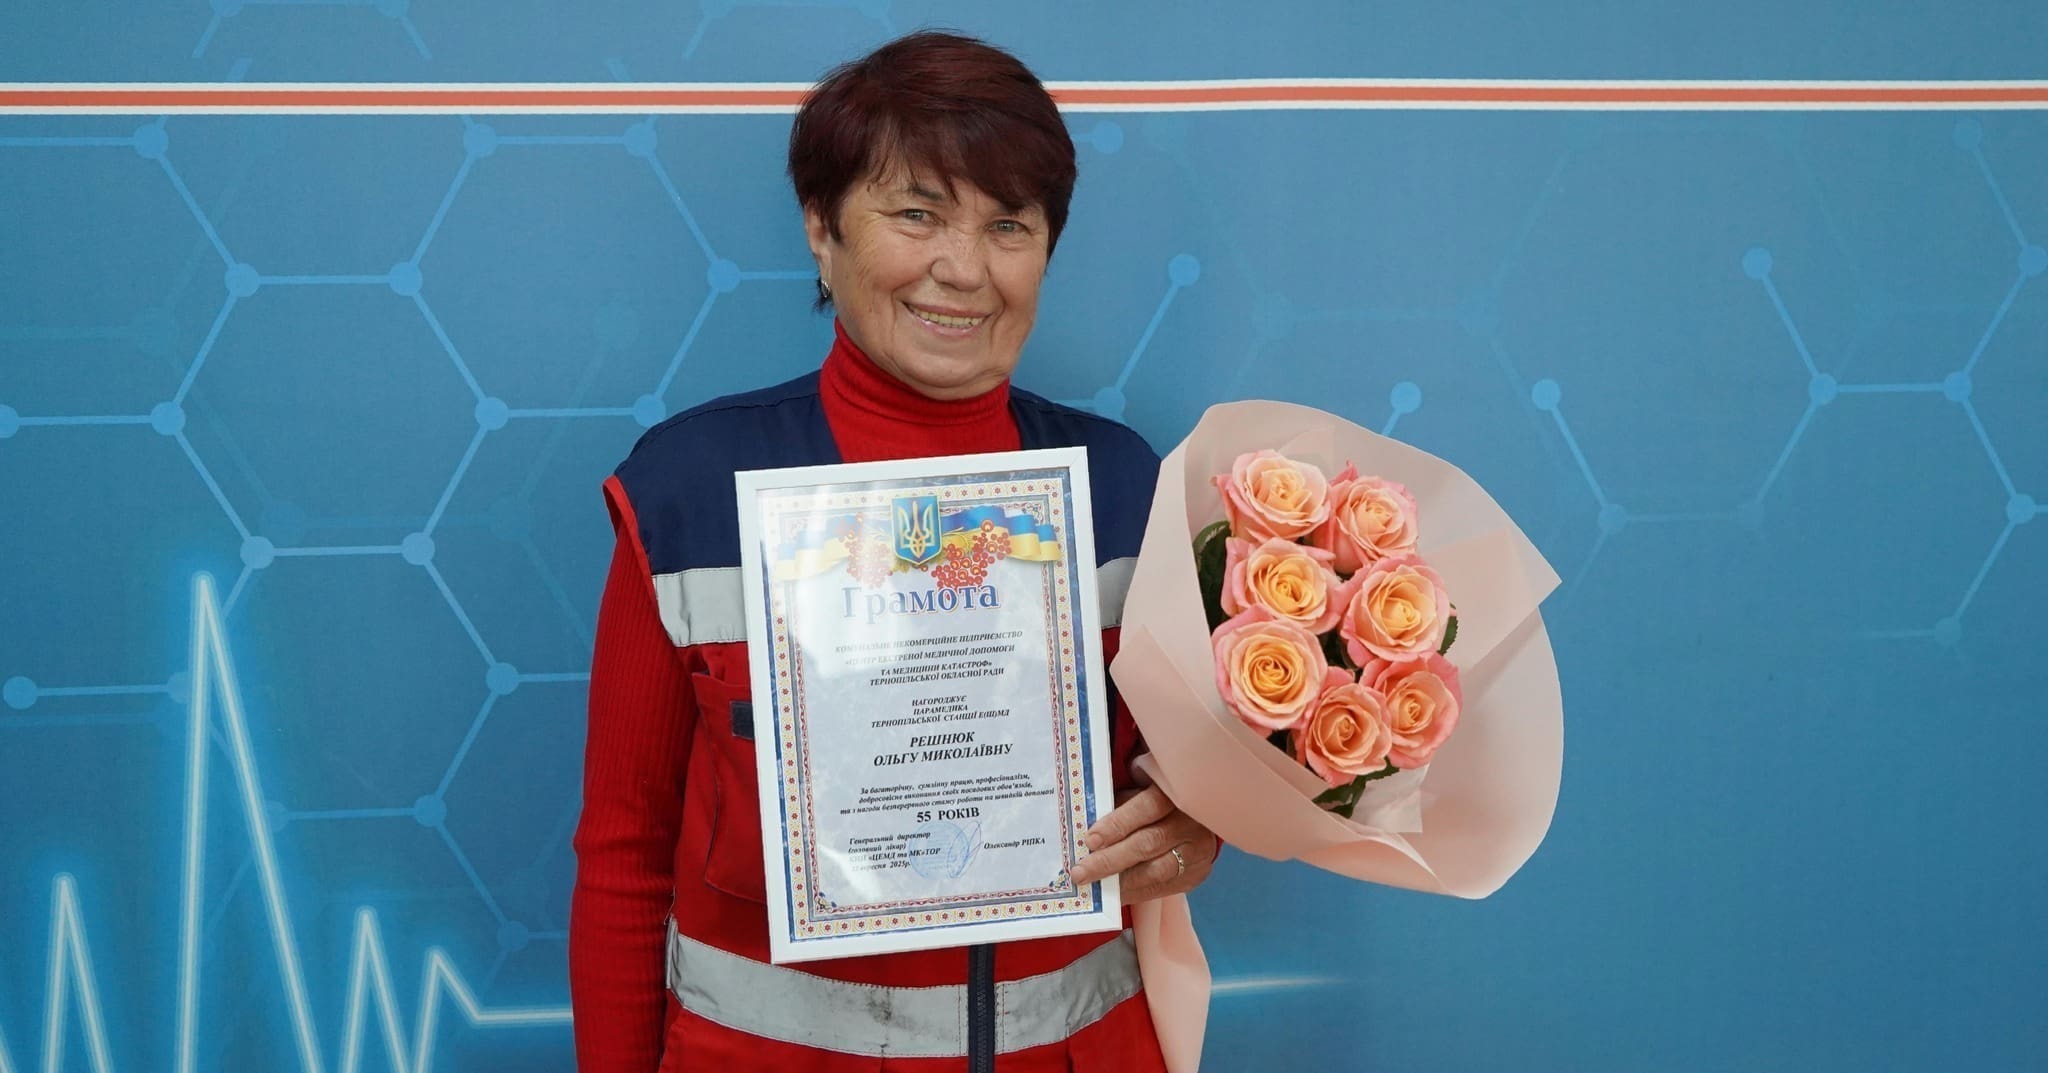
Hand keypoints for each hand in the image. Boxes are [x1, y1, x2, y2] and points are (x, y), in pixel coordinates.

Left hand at [1066, 775, 1217, 902]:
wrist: (1197, 821)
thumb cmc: (1158, 803)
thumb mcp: (1141, 793)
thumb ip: (1120, 806)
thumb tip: (1086, 829)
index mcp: (1174, 795)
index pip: (1146, 808)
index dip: (1117, 824)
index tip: (1090, 840)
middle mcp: (1190, 823)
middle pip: (1148, 843)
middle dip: (1110, 860)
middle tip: (1081, 872)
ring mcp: (1197, 851)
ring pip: (1157, 871)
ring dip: (1122, 882)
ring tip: (1096, 887)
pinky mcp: (1196, 874)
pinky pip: (1163, 888)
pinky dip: (1136, 892)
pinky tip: (1116, 894)